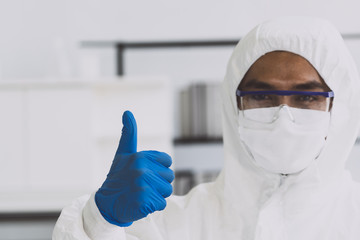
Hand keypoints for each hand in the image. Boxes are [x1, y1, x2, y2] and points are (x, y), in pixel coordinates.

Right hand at [95, 111, 173, 226]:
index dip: (158, 169)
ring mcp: (143, 185)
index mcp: (140, 156)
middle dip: (158, 183)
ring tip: (141, 193)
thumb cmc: (118, 178)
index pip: (167, 162)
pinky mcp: (144, 200)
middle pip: (169, 177)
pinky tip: (140, 203)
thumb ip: (128, 134)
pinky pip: (161, 204)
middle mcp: (142, 168)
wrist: (106, 204)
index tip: (145, 172)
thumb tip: (127, 112)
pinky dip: (152, 207)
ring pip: (167, 191)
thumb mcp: (123, 154)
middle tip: (141, 185)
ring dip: (156, 195)